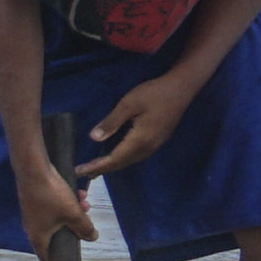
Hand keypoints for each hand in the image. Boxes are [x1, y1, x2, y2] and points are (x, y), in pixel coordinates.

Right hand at [18, 161, 94, 257]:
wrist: (33, 169)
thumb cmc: (51, 195)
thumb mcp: (74, 214)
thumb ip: (85, 228)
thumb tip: (92, 237)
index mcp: (38, 237)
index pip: (45, 256)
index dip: (60, 255)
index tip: (72, 247)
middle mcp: (31, 228)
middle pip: (55, 235)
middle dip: (73, 227)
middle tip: (84, 217)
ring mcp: (31, 214)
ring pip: (55, 219)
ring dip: (70, 212)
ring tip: (82, 200)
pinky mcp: (33, 201)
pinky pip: (51, 207)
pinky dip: (62, 202)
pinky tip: (74, 192)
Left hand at [76, 72, 200, 179]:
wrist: (182, 88)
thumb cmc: (154, 93)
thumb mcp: (129, 104)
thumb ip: (112, 122)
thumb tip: (94, 138)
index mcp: (140, 140)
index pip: (114, 159)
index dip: (96, 166)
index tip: (79, 170)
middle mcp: (148, 148)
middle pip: (122, 163)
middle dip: (102, 169)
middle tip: (83, 173)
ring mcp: (155, 145)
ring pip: (130, 160)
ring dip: (113, 165)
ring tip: (96, 168)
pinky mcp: (158, 140)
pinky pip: (136, 155)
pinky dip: (123, 159)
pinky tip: (116, 156)